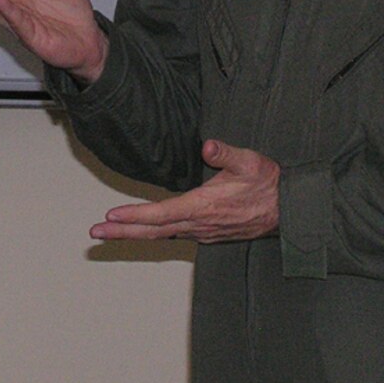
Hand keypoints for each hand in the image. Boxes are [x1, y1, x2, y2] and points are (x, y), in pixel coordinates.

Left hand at [89, 139, 279, 243]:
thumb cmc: (269, 184)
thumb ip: (227, 153)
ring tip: (108, 233)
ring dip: (134, 235)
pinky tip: (142, 231)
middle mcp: (200, 224)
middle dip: (122, 233)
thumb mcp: (251, 162)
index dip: (134, 217)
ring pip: (162, 236)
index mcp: (205, 206)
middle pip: (154, 231)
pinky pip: (174, 236)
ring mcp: (203, 232)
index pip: (162, 214)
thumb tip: (208, 146)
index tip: (111, 217)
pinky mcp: (207, 233)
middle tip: (94, 234)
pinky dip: (153, 234)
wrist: (289, 210)